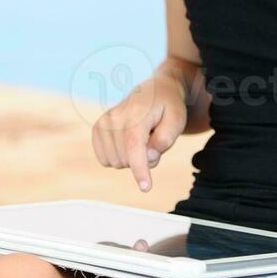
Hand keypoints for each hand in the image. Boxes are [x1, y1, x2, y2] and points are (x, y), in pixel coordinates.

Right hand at [91, 72, 188, 191]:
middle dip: (143, 160)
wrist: (156, 90)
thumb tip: (148, 157)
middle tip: (154, 142)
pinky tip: (128, 143)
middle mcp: (116, 116)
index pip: (134, 146)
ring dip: (131, 159)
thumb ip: (165, 139)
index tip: (146, 187)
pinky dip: (118, 157)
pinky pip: (104, 159)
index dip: (140, 169)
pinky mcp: (98, 128)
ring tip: (142, 139)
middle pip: (126, 159)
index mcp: (137, 113)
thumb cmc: (169, 108)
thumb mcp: (177, 121)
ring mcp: (104, 122)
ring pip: (115, 162)